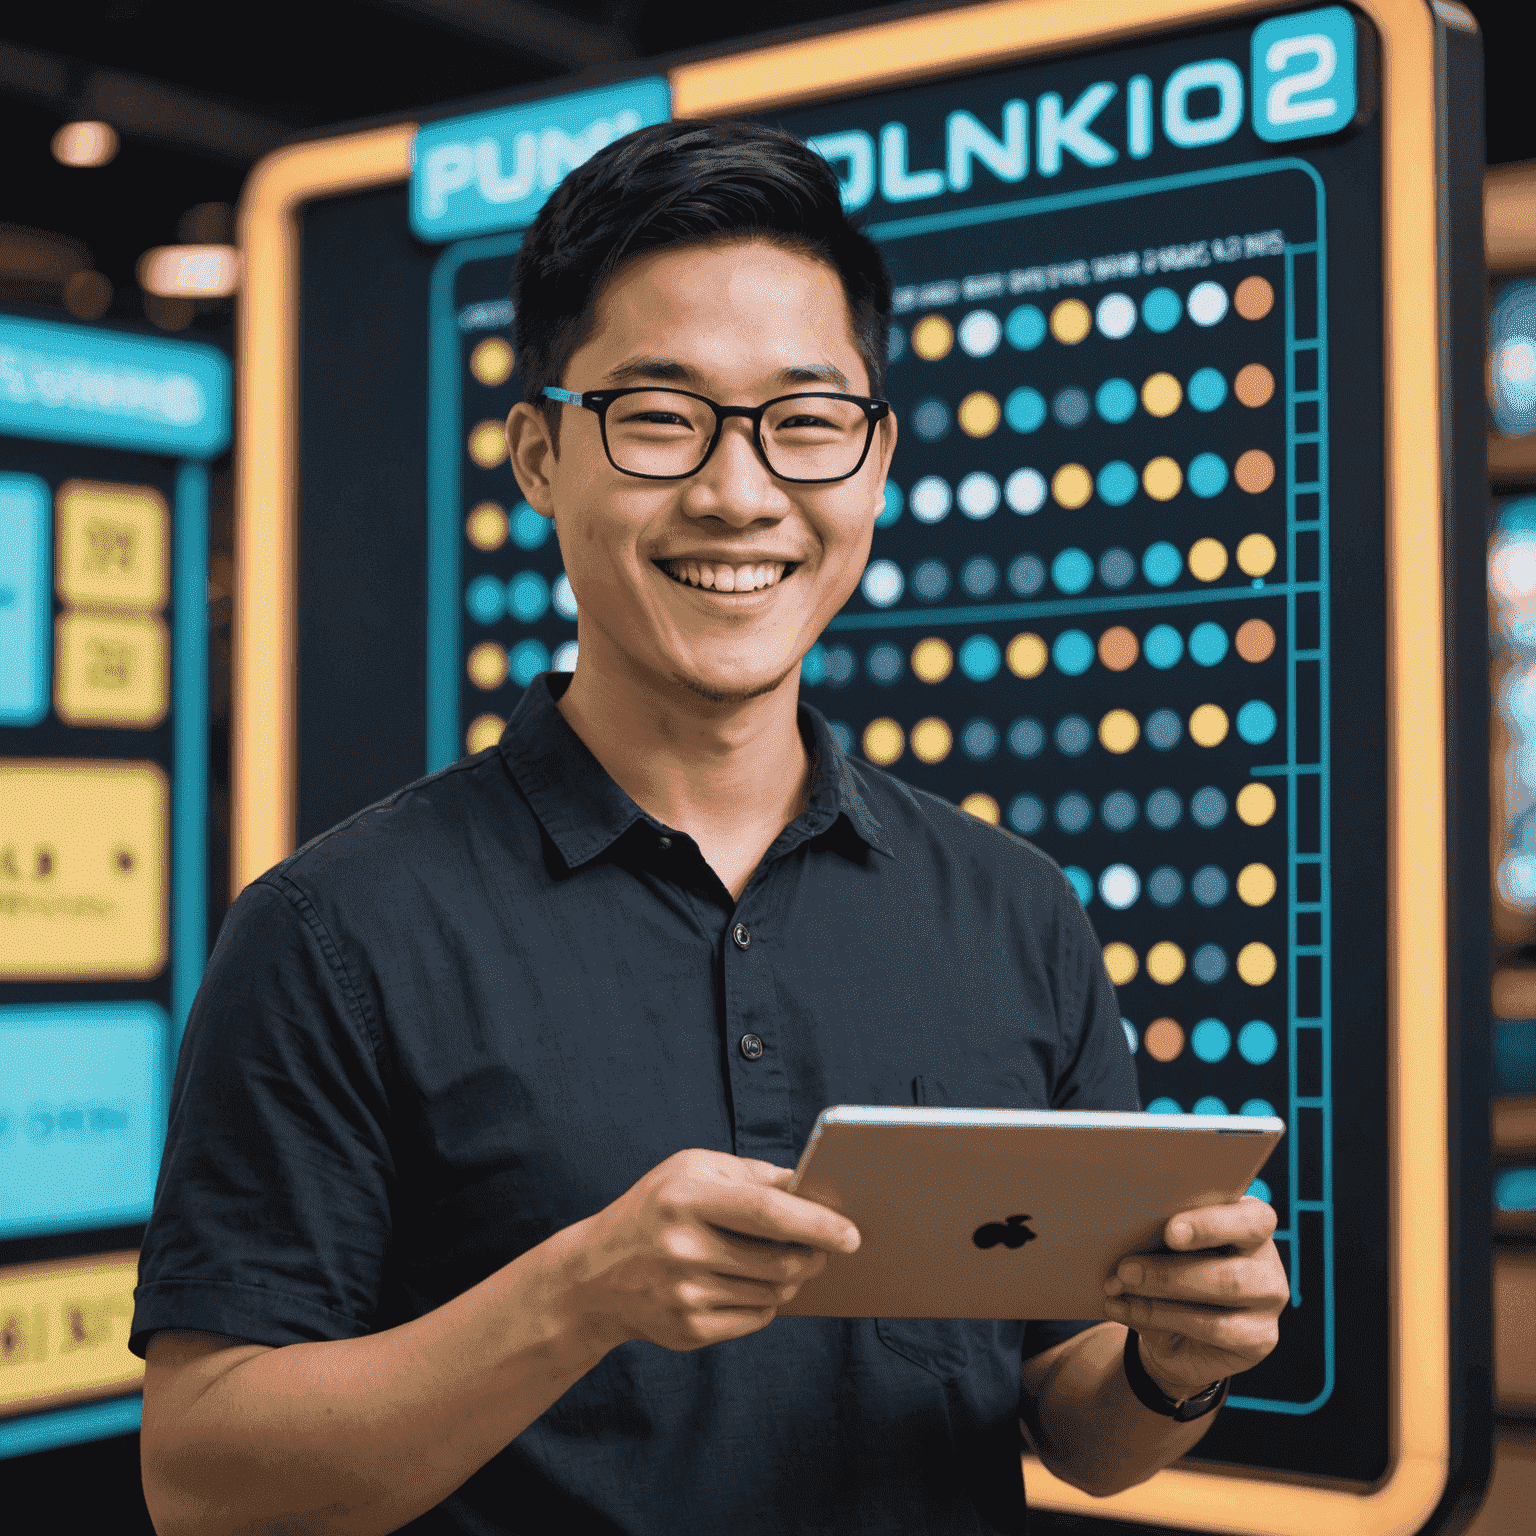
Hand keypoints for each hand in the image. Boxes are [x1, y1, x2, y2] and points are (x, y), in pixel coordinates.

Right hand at [552, 1149, 859, 1353]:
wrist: (594, 1275)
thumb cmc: (656, 1209)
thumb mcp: (692, 1171)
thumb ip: (752, 1176)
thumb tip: (812, 1188)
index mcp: (686, 1198)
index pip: (767, 1212)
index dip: (817, 1222)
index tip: (852, 1233)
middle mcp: (682, 1248)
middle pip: (779, 1261)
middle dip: (814, 1255)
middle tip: (825, 1249)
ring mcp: (684, 1295)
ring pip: (774, 1292)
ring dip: (791, 1278)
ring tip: (782, 1261)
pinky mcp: (688, 1331)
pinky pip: (756, 1318)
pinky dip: (766, 1301)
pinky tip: (748, 1283)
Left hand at [1102, 1197, 1288, 1397]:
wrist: (1175, 1328)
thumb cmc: (1168, 1266)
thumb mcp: (1164, 1245)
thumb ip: (1158, 1235)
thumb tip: (1122, 1233)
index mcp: (1249, 1222)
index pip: (1252, 1219)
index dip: (1211, 1224)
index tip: (1171, 1232)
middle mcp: (1266, 1261)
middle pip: (1234, 1268)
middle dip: (1171, 1270)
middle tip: (1125, 1269)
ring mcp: (1269, 1302)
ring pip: (1223, 1297)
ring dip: (1162, 1292)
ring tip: (1118, 1287)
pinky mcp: (1259, 1338)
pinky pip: (1212, 1328)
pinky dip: (1159, 1317)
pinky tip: (1125, 1310)